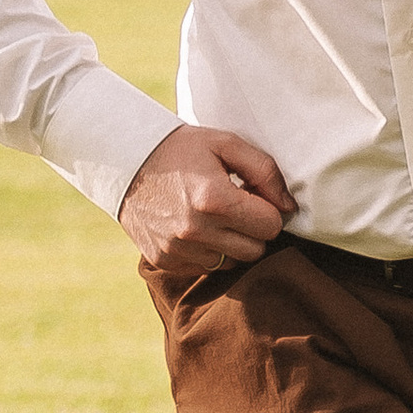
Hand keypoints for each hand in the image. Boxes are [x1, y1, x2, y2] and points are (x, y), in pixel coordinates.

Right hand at [119, 124, 292, 276]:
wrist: (124, 161)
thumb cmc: (182, 148)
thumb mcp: (226, 144)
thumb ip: (266, 171)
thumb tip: (288, 207)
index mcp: (215, 199)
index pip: (271, 226)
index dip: (267, 209)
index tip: (251, 195)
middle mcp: (196, 230)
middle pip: (256, 250)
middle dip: (253, 229)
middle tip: (236, 206)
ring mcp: (178, 250)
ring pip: (232, 263)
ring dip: (231, 243)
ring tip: (214, 216)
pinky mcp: (165, 261)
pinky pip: (206, 268)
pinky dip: (207, 251)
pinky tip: (194, 226)